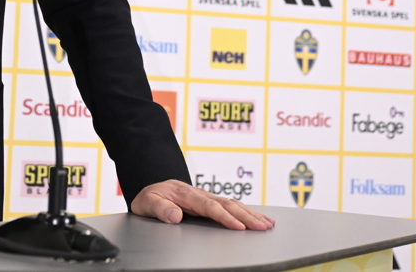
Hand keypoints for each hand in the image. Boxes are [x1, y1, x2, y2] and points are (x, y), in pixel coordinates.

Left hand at [131, 180, 274, 229]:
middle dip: (247, 216)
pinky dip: (246, 211)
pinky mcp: (210, 201)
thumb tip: (176, 215)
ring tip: (268, 224)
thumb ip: (160, 209)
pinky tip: (258, 218)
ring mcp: (206, 196)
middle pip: (227, 204)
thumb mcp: (147, 203)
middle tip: (263, 227)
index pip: (210, 207)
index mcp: (186, 194)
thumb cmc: (149, 197)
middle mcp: (200, 194)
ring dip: (251, 213)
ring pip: (233, 204)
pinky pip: (231, 205)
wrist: (150, 187)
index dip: (225, 217)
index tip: (239, 227)